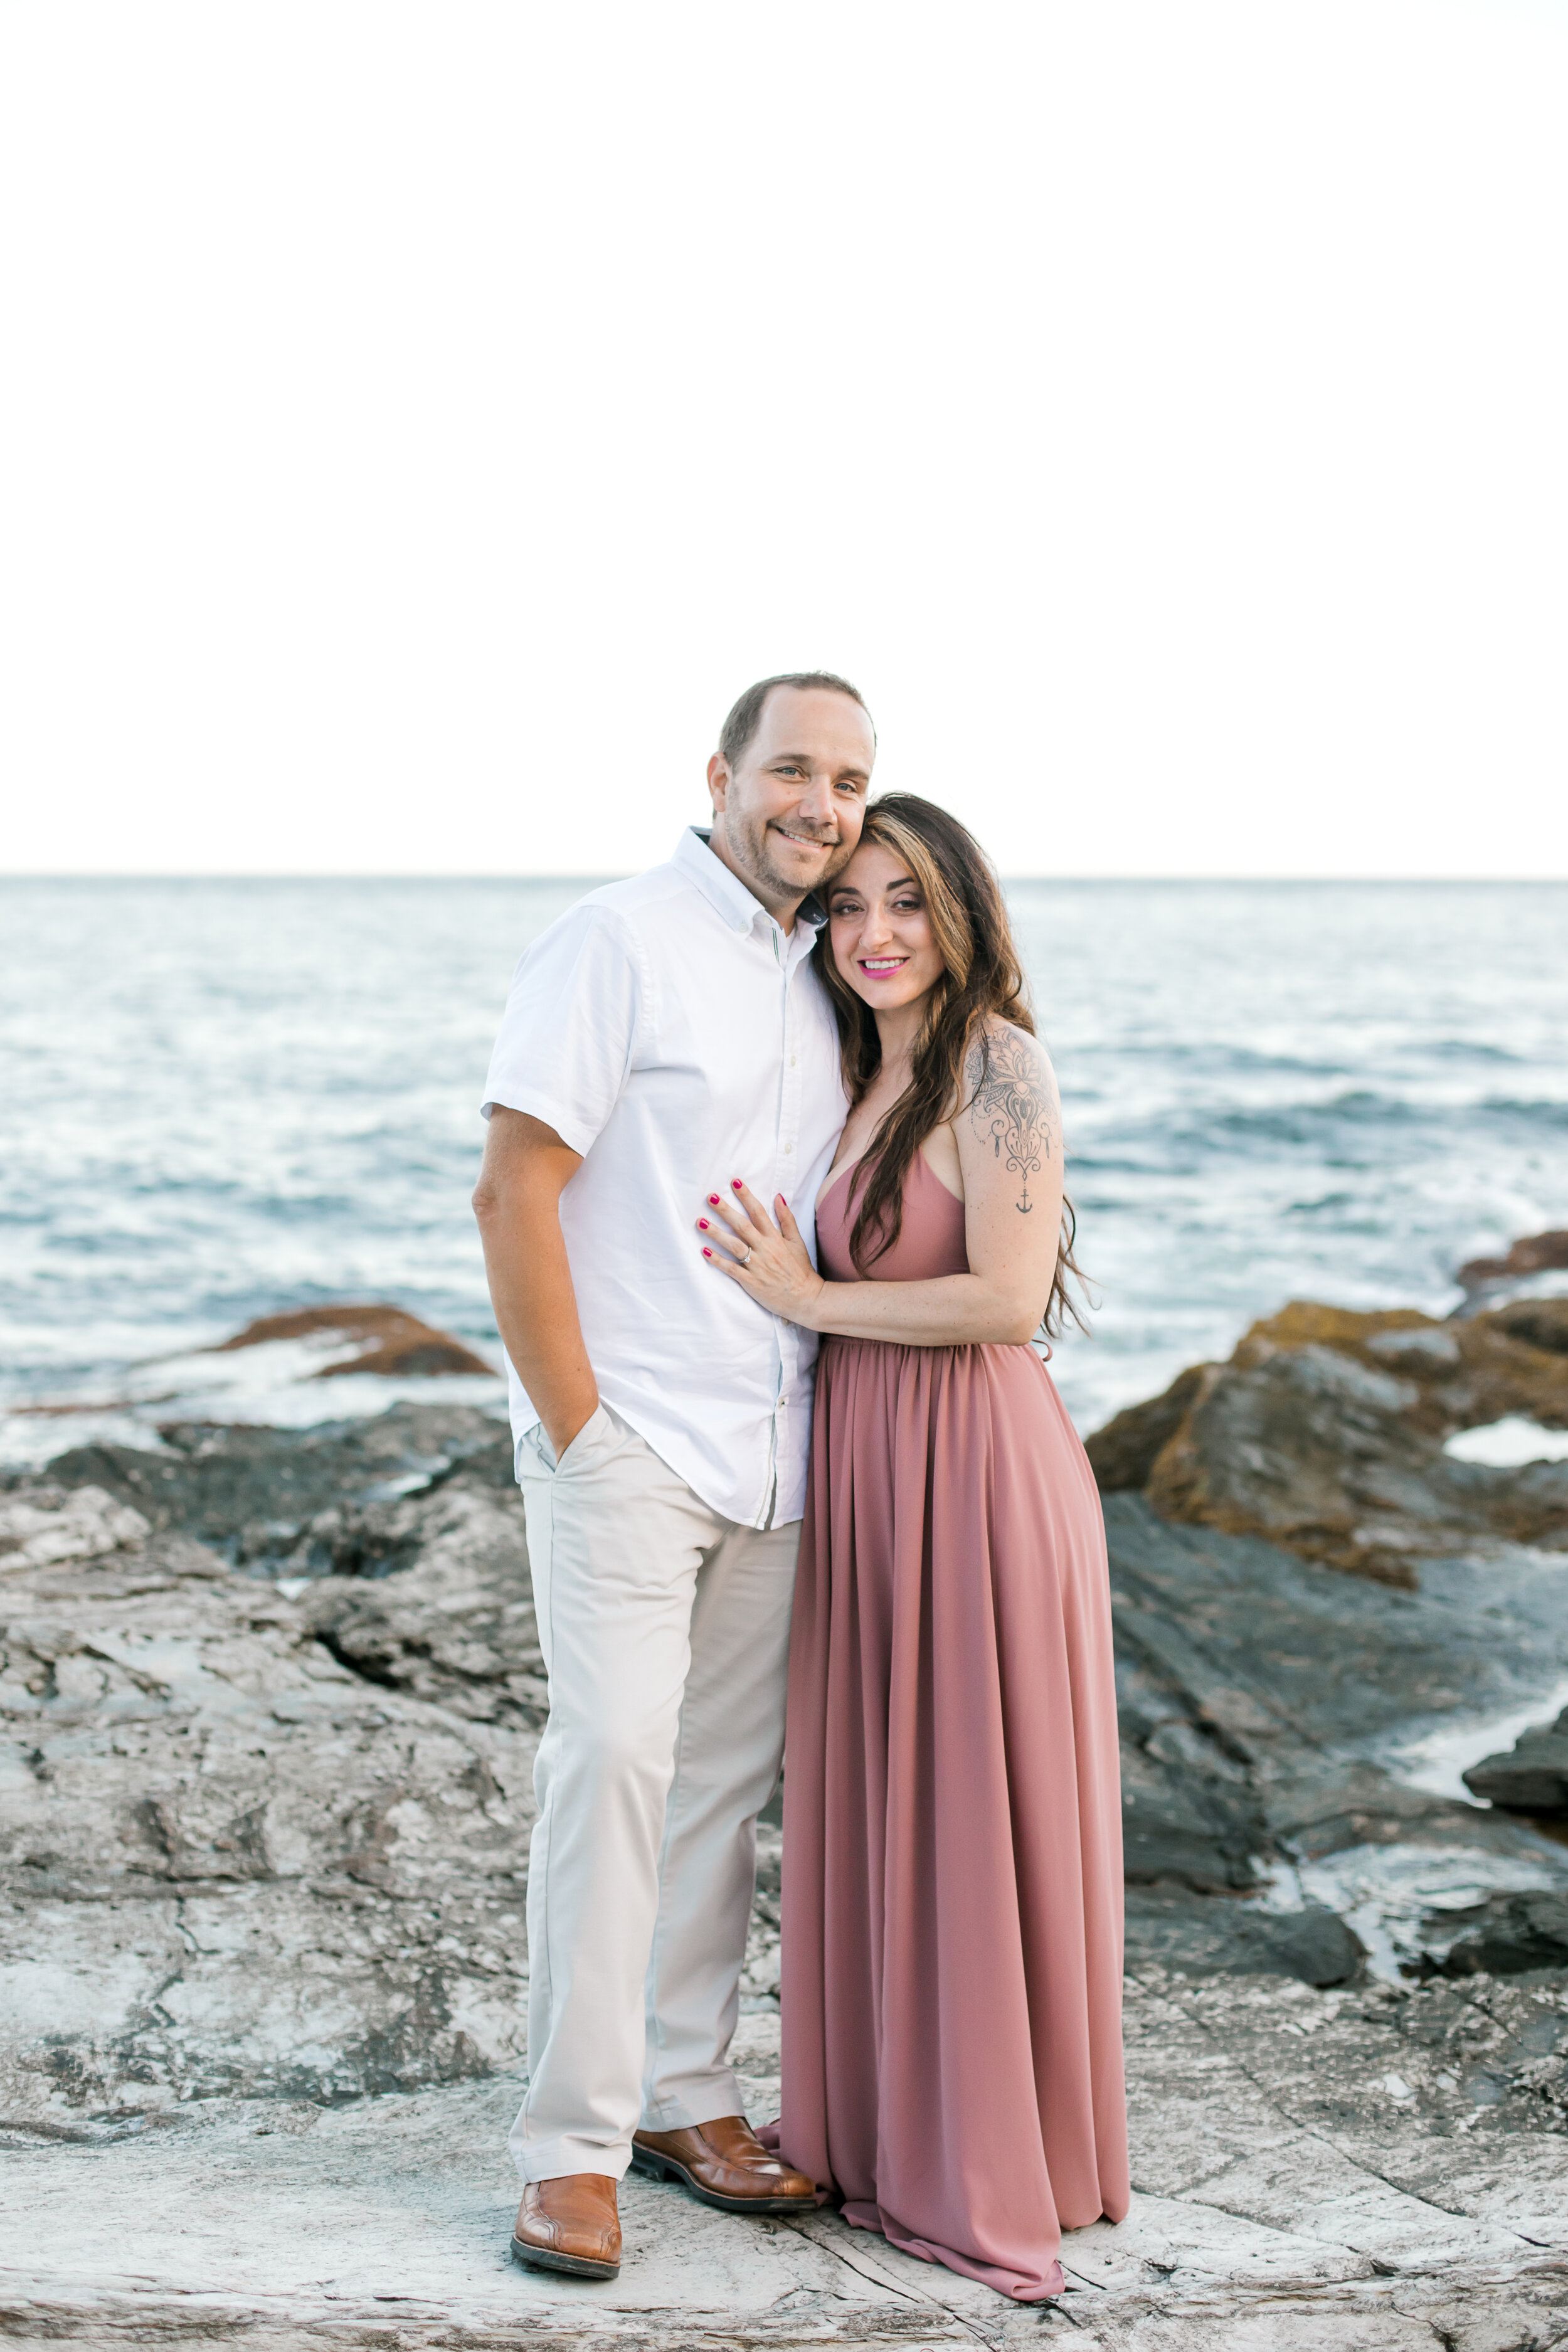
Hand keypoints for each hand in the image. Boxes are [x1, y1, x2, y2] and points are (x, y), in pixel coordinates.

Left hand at [699, 1180, 825, 1326]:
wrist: (805, 1298)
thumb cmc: (801, 1270)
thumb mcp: (797, 1242)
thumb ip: (787, 1219)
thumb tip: (778, 1197)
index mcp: (775, 1238)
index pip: (759, 1212)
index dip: (746, 1196)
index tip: (735, 1182)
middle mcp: (765, 1249)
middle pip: (742, 1226)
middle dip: (725, 1210)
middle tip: (710, 1197)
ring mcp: (757, 1265)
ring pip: (733, 1245)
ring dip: (716, 1233)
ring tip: (700, 1222)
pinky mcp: (750, 1281)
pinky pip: (731, 1269)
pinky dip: (717, 1260)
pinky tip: (704, 1251)